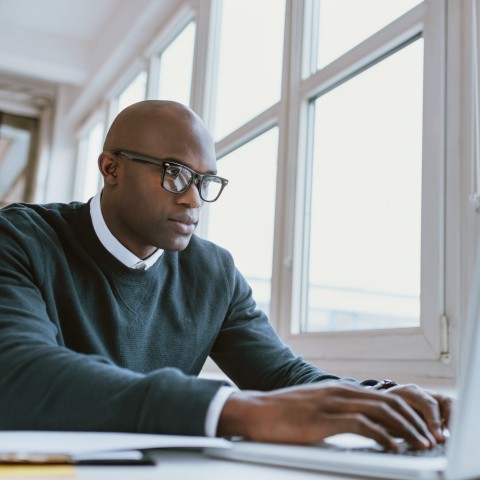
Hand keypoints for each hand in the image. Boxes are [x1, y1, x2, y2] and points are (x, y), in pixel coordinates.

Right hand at [217, 383, 438, 450]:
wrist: (257, 411)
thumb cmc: (283, 412)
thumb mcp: (315, 407)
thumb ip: (336, 411)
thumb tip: (357, 424)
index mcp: (339, 390)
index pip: (382, 397)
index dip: (405, 412)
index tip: (418, 428)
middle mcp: (340, 392)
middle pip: (387, 402)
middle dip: (412, 420)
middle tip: (427, 438)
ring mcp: (332, 403)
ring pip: (380, 411)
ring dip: (405, 429)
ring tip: (419, 444)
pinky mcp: (324, 419)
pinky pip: (361, 425)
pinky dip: (382, 436)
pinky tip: (392, 447)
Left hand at [385, 384, 452, 442]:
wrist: (380, 401)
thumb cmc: (383, 409)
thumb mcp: (385, 414)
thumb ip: (395, 424)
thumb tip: (404, 437)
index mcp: (408, 391)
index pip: (426, 403)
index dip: (434, 421)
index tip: (438, 437)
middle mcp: (421, 392)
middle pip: (441, 402)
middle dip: (443, 422)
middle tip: (443, 440)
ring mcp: (430, 397)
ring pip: (448, 404)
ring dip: (452, 420)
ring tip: (451, 437)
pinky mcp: (436, 406)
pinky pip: (449, 410)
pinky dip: (452, 421)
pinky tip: (449, 435)